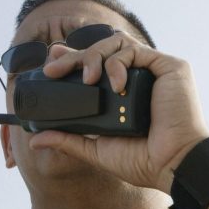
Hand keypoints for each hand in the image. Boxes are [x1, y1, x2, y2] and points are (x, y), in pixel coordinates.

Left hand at [27, 31, 208, 192]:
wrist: (172, 164)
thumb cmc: (144, 161)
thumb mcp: (97, 149)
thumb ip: (69, 140)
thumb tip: (36, 139)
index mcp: (125, 94)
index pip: (96, 66)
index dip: (73, 59)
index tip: (52, 65)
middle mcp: (140, 79)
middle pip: (102, 51)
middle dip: (75, 56)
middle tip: (54, 69)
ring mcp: (154, 71)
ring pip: (116, 44)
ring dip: (94, 56)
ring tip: (88, 79)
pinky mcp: (170, 66)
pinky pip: (135, 49)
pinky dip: (119, 62)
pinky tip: (116, 84)